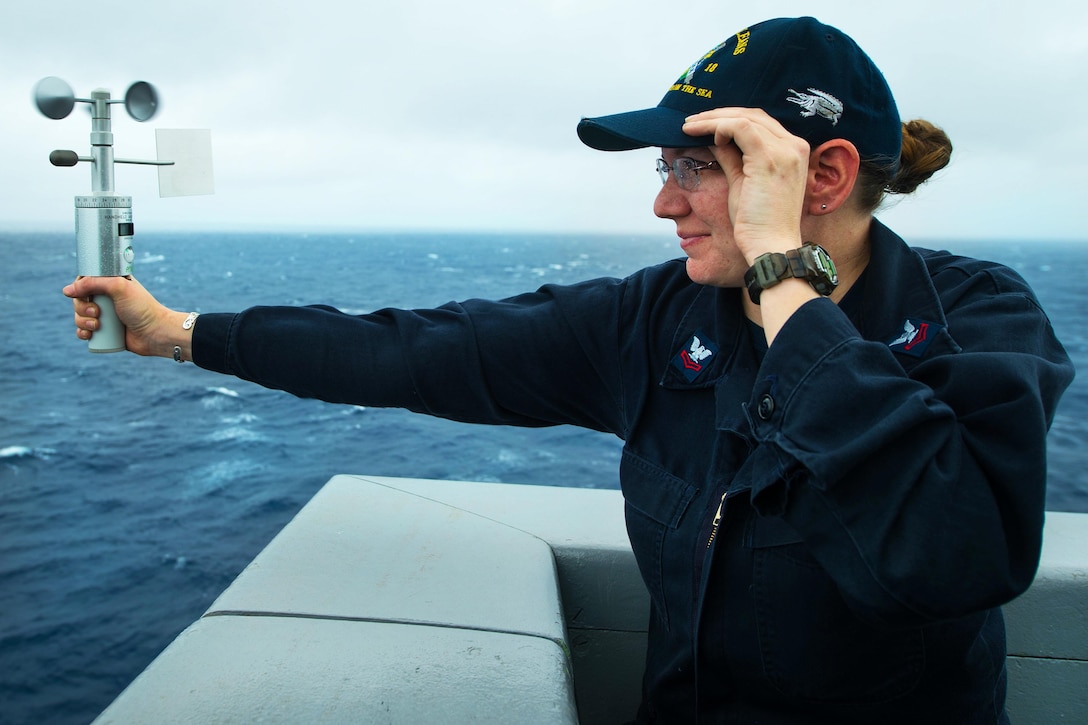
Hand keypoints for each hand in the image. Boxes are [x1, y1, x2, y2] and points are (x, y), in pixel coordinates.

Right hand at [63, 276, 185, 357]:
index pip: (85, 280)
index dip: (80, 287)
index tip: (84, 294)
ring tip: (97, 326)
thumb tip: (67, 290)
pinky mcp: (105, 330)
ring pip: (80, 316)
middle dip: (81, 307)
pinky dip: (82, 332)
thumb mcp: (119, 287)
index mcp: (111, 283)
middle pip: (79, 299)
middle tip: (96, 313)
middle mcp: (107, 297)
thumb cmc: (142, 308)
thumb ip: (93, 283)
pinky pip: (84, 330)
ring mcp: (105, 314)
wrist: (156, 333)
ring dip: (81, 321)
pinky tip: (87, 335)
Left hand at [682, 108, 810, 262]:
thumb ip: (731, 158)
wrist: (770, 246)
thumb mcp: (742, 182)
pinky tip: (700, 134)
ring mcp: (785, 151)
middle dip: (719, 114)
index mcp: (792, 152)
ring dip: (712, 119)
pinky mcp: (769, 158)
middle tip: (692, 121)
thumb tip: (714, 139)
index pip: (761, 123)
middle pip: (754, 115)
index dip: (730, 119)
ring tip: (689, 126)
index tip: (704, 125)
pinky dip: (716, 126)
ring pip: (744, 117)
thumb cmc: (758, 223)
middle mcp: (794, 147)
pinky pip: (739, 128)